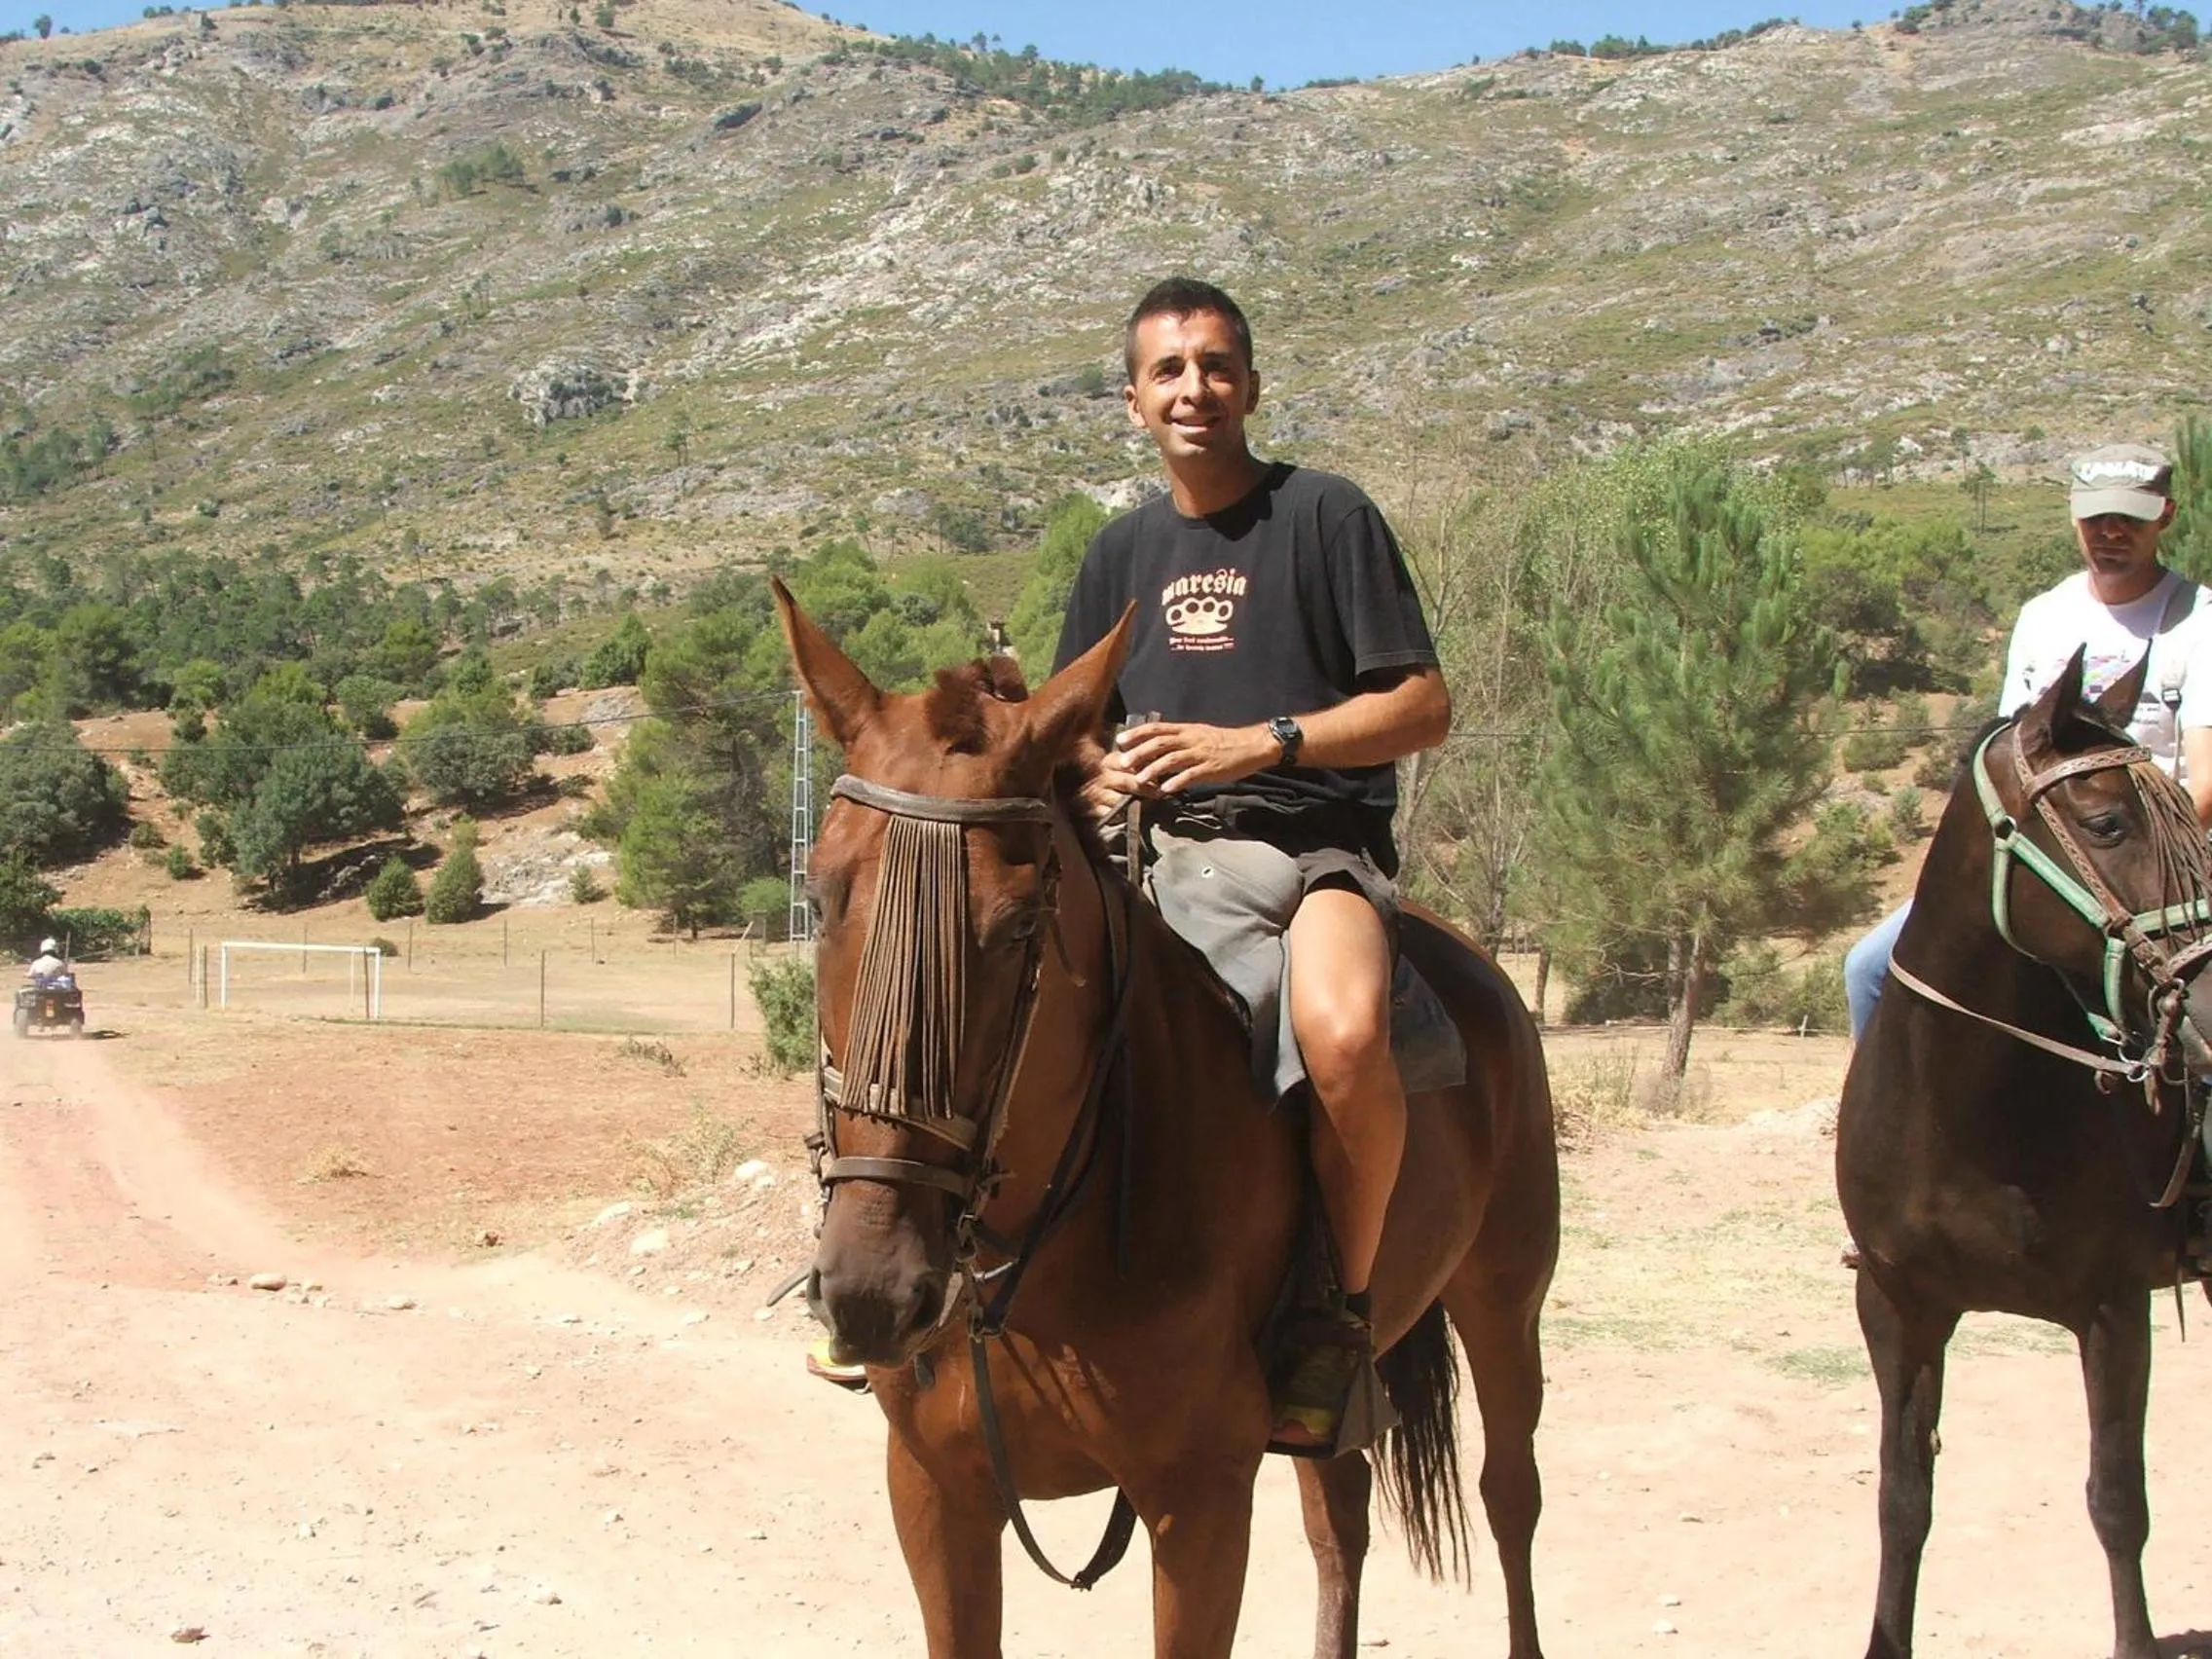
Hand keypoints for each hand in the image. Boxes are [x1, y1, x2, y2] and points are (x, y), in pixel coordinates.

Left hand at [1113, 720, 1274, 797]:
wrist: (1253, 745)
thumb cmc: (1225, 742)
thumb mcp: (1200, 734)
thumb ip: (1180, 740)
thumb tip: (1158, 748)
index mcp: (1187, 729)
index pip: (1157, 728)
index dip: (1137, 733)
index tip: (1120, 740)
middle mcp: (1191, 739)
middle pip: (1160, 743)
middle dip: (1140, 752)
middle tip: (1123, 763)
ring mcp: (1201, 754)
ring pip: (1172, 759)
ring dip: (1153, 769)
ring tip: (1139, 780)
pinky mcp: (1211, 768)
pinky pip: (1191, 775)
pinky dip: (1176, 782)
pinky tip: (1164, 790)